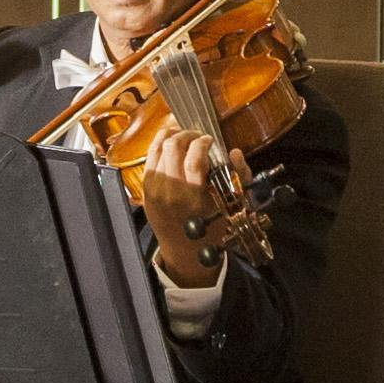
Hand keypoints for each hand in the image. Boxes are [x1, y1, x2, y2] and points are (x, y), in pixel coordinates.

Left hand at [128, 124, 232, 288]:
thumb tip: (234, 152)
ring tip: (185, 136)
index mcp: (194, 200)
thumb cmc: (210, 225)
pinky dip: (159, 144)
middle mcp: (171, 194)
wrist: (184, 247)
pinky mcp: (145, 188)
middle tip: (197, 136)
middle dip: (187, 135)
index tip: (210, 140)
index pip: (193, 161)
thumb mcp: (231, 204)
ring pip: (158, 148)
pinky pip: (149, 157)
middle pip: (172, 148)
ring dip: (173, 136)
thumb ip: (238, 176)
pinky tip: (170, 141)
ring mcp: (155, 190)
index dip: (202, 143)